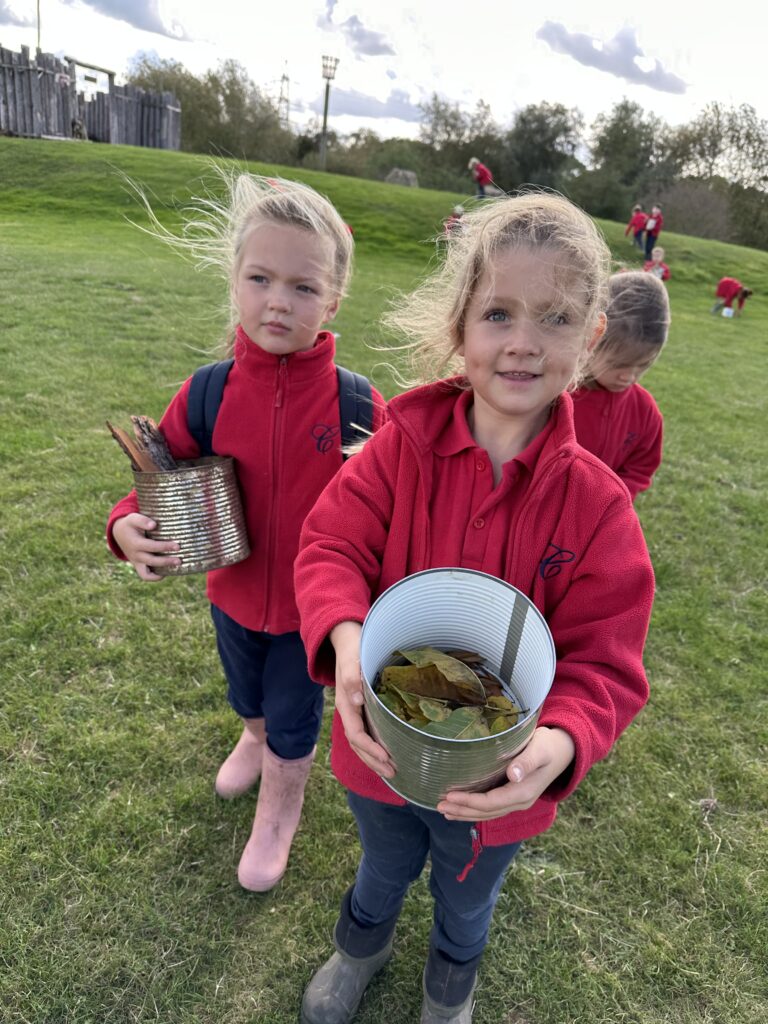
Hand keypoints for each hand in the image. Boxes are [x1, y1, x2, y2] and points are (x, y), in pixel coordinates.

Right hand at [112, 513, 180, 581]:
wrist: (119, 533)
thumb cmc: (130, 524)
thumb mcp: (133, 518)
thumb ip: (142, 520)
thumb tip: (154, 525)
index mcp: (135, 543)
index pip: (151, 547)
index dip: (164, 547)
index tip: (177, 546)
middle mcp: (135, 555)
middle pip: (152, 561)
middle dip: (166, 561)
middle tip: (179, 560)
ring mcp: (136, 562)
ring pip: (147, 573)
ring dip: (162, 571)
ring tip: (176, 567)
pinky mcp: (138, 566)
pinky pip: (145, 576)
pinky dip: (155, 577)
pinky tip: (167, 572)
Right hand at [331, 620, 394, 778]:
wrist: (347, 638)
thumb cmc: (353, 647)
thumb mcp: (352, 658)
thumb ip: (352, 677)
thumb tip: (356, 701)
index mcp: (345, 704)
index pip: (356, 734)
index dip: (370, 749)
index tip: (386, 757)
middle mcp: (349, 711)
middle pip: (358, 744)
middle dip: (374, 761)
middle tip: (394, 773)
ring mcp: (355, 711)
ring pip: (361, 742)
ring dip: (375, 758)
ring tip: (393, 770)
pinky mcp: (362, 708)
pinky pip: (367, 733)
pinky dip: (375, 747)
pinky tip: (389, 753)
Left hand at [436, 726, 574, 821]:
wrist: (565, 750)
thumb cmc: (549, 744)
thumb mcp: (539, 748)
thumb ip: (526, 761)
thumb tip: (513, 775)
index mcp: (523, 792)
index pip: (490, 802)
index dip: (468, 801)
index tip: (449, 795)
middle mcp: (520, 801)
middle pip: (486, 812)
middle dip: (462, 810)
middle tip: (438, 806)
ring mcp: (518, 801)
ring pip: (488, 814)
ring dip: (466, 813)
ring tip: (445, 812)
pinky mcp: (515, 796)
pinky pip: (492, 809)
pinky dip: (475, 811)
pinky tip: (462, 809)